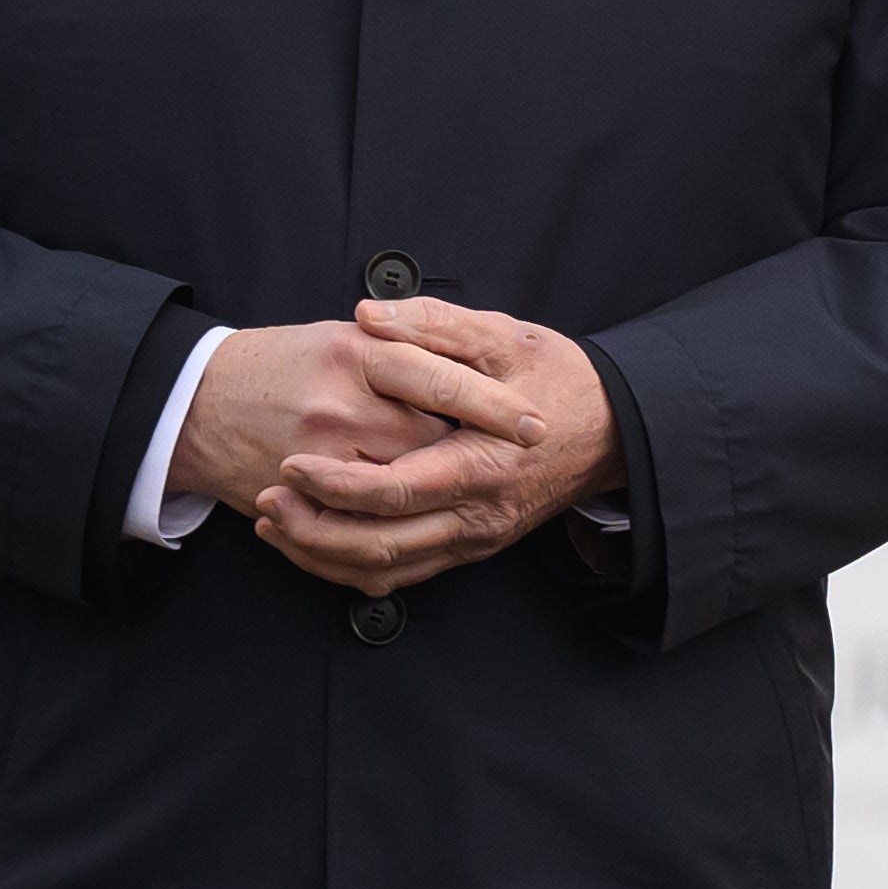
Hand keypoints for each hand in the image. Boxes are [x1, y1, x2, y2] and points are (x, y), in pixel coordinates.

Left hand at [253, 293, 620, 597]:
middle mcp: (479, 515)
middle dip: (313, 529)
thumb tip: (369, 314)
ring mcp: (477, 538)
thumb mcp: (505, 336)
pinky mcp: (473, 547)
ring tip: (277, 523)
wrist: (619, 430)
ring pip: (387, 570)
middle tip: (268, 499)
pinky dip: (352, 565)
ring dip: (323, 554)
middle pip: (380, 545)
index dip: (334, 484)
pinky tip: (317, 541)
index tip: (291, 462)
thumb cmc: (564, 380)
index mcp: (483, 464)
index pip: (394, 491)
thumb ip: (435, 324)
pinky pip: (404, 574)